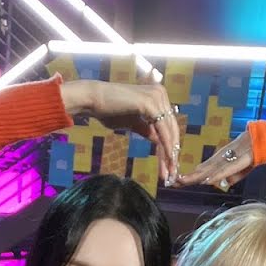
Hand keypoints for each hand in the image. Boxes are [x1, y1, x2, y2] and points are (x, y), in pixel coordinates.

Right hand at [62, 79, 180, 181]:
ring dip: (170, 153)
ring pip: (168, 130)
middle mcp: (160, 94)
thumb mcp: (132, 123)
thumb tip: (157, 139)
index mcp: (157, 96)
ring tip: (170, 171)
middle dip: (172, 152)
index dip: (170, 144)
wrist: (93, 100)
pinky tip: (167, 159)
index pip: (167, 124)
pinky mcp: (150, 104)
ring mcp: (156, 97)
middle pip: (171, 128)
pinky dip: (165, 146)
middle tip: (173, 172)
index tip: (169, 163)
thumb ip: (146, 129)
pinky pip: (161, 130)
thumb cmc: (109, 110)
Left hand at [177, 129, 252, 189]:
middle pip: (199, 172)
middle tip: (170, 182)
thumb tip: (223, 183)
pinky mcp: (236, 161)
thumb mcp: (238, 171)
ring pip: (208, 171)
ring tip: (181, 181)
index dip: (187, 178)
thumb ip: (230, 176)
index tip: (174, 182)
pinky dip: (215, 176)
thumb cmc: (248, 156)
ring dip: (194, 177)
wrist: (260, 141)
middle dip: (185, 178)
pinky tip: (206, 180)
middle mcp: (218, 162)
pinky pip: (225, 170)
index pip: (198, 173)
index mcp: (216, 163)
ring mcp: (226, 161)